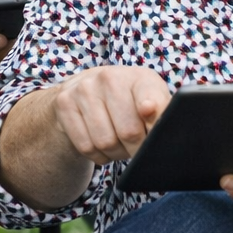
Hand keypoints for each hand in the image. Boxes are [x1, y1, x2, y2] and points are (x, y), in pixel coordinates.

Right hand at [51, 66, 172, 163]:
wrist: (85, 90)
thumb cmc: (129, 101)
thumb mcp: (150, 102)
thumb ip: (162, 114)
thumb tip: (168, 130)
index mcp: (140, 77)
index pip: (151, 101)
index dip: (154, 120)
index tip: (153, 129)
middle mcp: (110, 77)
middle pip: (129, 132)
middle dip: (135, 149)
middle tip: (136, 147)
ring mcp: (84, 88)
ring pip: (105, 142)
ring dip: (115, 153)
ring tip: (119, 144)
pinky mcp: (64, 103)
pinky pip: (85, 146)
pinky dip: (97, 155)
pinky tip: (102, 145)